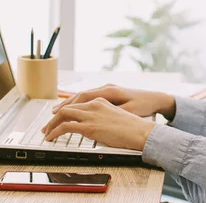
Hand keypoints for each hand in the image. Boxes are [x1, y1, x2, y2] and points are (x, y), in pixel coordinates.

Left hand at [42, 98, 155, 150]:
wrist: (140, 130)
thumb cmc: (132, 125)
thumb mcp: (116, 114)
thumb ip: (103, 115)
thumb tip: (95, 124)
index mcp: (101, 100)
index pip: (77, 102)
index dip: (65, 109)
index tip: (58, 116)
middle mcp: (94, 104)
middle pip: (68, 106)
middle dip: (55, 117)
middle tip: (48, 126)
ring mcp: (91, 114)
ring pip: (63, 114)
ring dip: (52, 124)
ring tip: (47, 133)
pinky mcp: (89, 126)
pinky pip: (65, 127)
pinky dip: (55, 131)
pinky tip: (51, 137)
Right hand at [53, 84, 175, 119]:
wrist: (155, 98)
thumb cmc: (144, 105)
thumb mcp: (129, 111)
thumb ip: (113, 112)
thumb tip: (97, 116)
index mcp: (109, 91)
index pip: (83, 98)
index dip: (68, 106)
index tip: (56, 114)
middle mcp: (106, 88)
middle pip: (80, 96)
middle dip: (64, 106)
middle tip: (50, 116)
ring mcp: (107, 90)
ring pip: (83, 96)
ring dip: (69, 104)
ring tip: (56, 112)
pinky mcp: (109, 93)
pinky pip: (88, 97)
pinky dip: (78, 103)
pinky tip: (72, 109)